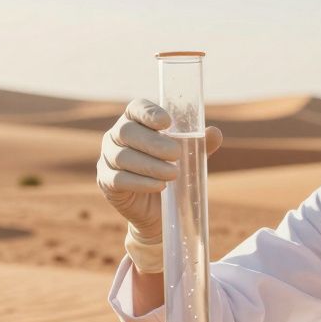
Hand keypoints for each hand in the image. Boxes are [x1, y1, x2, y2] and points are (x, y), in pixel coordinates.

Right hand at [96, 98, 222, 272]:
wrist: (159, 212)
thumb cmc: (171, 174)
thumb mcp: (189, 158)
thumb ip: (200, 145)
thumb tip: (214, 133)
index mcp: (135, 122)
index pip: (135, 108)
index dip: (148, 112)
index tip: (167, 122)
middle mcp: (116, 137)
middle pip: (127, 131)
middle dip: (152, 142)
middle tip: (176, 153)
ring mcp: (107, 159)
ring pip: (123, 157)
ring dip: (149, 165)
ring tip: (173, 174)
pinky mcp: (106, 182)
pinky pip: (118, 180)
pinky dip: (140, 183)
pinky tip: (158, 186)